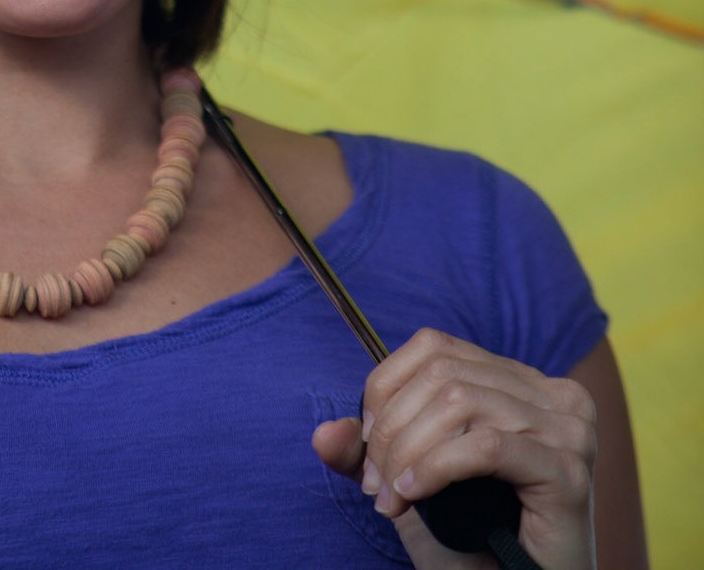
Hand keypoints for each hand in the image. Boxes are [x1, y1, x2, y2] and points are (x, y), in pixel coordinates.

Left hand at [312, 328, 597, 569]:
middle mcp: (555, 394)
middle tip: (375, 484)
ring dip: (408, 452)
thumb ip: (368, 452)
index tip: (366, 444)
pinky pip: (485, 447)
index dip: (387, 387)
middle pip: (444, 375)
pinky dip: (436, 467)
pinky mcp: (570, 471)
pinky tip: (414, 495)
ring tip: (392, 498)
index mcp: (522, 382)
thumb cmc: (475, 544)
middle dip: (393, 428)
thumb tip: (322, 433)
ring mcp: (570, 429)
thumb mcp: (411, 484)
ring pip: (461, 404)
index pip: (436, 348)